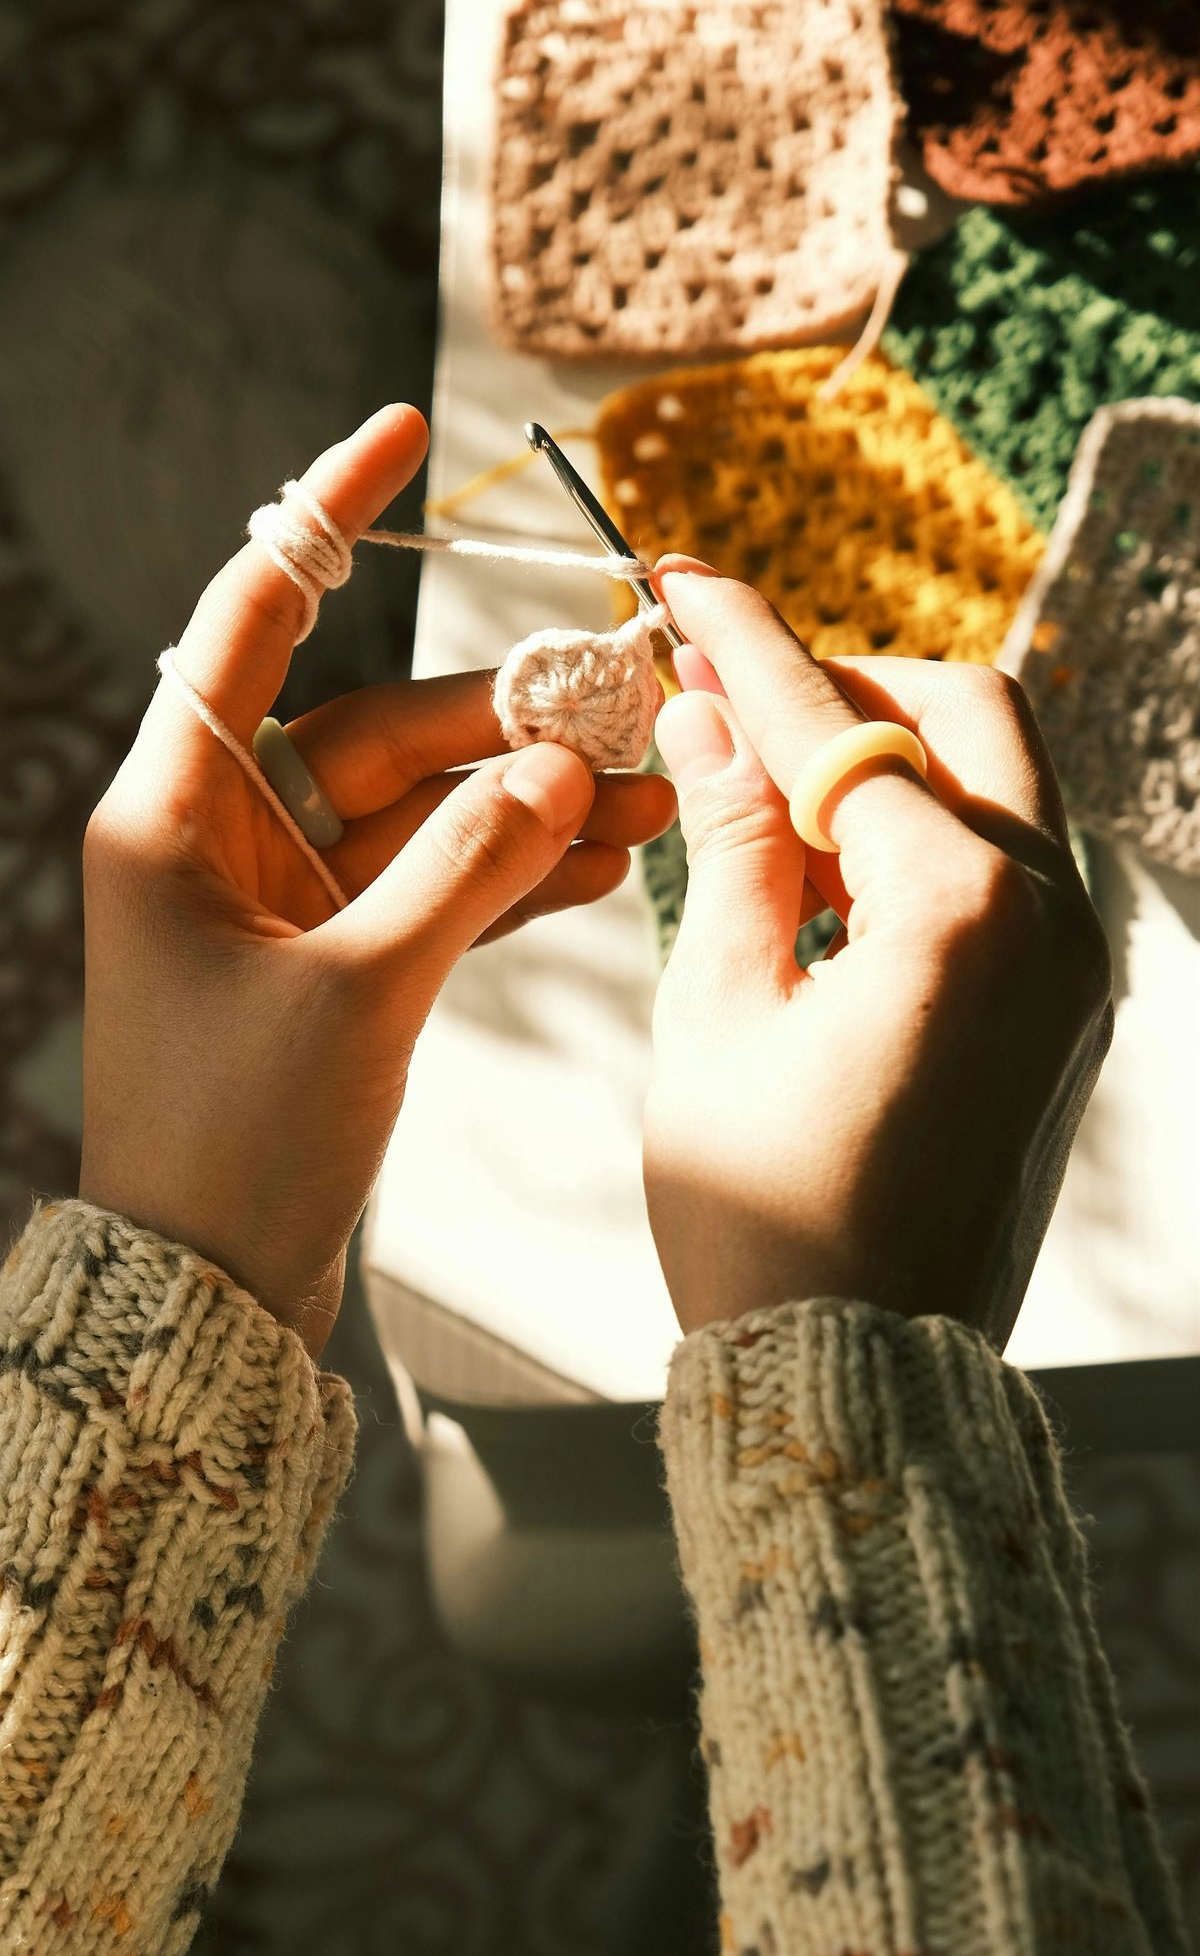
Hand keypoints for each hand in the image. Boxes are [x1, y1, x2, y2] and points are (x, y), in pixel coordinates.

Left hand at [80, 406, 675, 1354]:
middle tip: (626, 724)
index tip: (398, 432)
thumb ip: (463, 866)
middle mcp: (220, 839)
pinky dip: (504, 881)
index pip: (252, 619)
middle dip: (501, 727)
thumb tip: (553, 768)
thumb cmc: (237, 1140)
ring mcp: (278, 905)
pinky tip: (598, 871)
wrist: (209, 1292)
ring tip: (645, 807)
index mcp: (176, 812)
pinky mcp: (327, 967)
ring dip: (525, 810)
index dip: (325, 520)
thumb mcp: (359, 991)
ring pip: (419, 816)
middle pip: (376, 731)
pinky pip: (427, 892)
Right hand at [645, 564, 1111, 1347]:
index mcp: (961, 913)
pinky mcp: (1068, 1015)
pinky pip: (1012, 871)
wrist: (856, 1378)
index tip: (682, 577)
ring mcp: (1078, 971)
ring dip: (893, 761)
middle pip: (971, 715)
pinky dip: (928, 840)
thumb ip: (729, 841)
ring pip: (1004, 787)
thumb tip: (704, 711)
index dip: (746, 645)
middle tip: (739, 700)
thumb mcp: (717, 1013)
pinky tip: (830, 884)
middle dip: (852, 684)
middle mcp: (1052, 921)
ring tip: (766, 804)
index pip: (841, 727)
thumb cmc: (764, 1217)